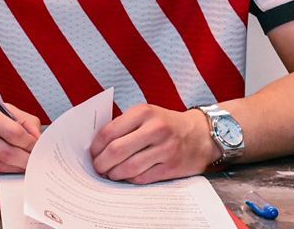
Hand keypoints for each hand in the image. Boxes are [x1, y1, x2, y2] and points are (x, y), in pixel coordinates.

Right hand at [0, 98, 40, 175]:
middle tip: (33, 161)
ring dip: (13, 168)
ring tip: (21, 165)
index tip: (37, 147)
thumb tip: (37, 137)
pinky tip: (2, 166)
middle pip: (7, 153)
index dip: (31, 143)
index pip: (14, 132)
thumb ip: (19, 118)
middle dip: (25, 160)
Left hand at [90, 104, 219, 183]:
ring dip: (114, 174)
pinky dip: (129, 179)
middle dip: (101, 163)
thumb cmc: (166, 124)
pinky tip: (126, 176)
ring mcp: (165, 150)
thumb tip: (97, 145)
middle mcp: (155, 130)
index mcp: (143, 113)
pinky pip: (142, 178)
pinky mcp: (171, 167)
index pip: (109, 132)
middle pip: (116, 151)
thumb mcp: (146, 114)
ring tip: (109, 173)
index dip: (96, 146)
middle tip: (97, 167)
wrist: (201, 135)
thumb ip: (123, 125)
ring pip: (128, 168)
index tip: (92, 153)